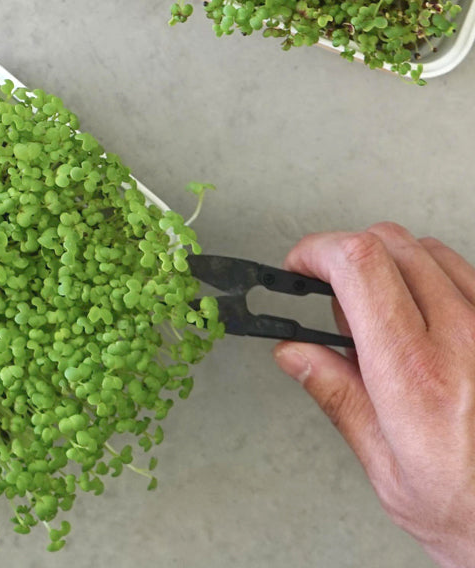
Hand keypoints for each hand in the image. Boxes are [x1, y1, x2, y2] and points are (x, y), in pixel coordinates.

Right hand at [273, 223, 474, 567]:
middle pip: (388, 243)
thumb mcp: (388, 470)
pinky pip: (465, 272)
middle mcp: (460, 340)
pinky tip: (427, 318)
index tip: (301, 267)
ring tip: (387, 315)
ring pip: (427, 249)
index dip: (316, 250)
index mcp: (415, 375)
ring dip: (392, 265)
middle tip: (338, 300)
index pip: (358, 264)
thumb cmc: (474, 509)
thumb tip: (294, 354)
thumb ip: (338, 399)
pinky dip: (434, 279)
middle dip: (346, 256)